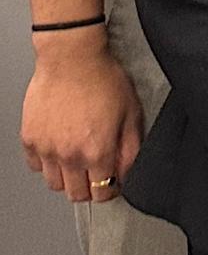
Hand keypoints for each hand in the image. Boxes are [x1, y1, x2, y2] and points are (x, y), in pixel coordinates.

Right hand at [21, 29, 142, 202]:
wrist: (71, 59)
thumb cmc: (103, 80)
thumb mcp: (132, 115)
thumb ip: (130, 150)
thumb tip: (126, 172)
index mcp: (97, 152)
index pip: (103, 192)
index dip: (111, 190)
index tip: (112, 183)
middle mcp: (69, 155)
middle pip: (76, 195)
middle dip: (89, 189)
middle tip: (95, 175)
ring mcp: (46, 148)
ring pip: (54, 184)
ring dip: (67, 178)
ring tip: (77, 162)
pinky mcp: (29, 137)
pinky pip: (34, 165)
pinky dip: (46, 163)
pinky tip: (58, 151)